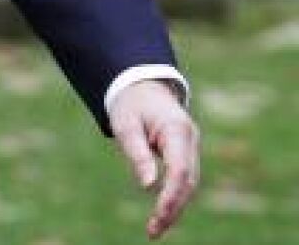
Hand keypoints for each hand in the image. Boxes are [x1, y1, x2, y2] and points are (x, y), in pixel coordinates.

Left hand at [109, 79, 198, 238]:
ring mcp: (191, 148)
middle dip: (173, 208)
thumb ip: (137, 153)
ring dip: (174, 208)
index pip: (180, 169)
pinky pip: (183, 180)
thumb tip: (148, 186)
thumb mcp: (126, 125)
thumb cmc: (130, 104)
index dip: (172, 194)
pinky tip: (161, 216)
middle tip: (153, 231)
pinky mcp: (185, 155)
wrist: (141, 86)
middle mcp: (190, 141)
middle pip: (188, 182)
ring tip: (154, 230)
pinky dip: (174, 198)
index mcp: (177, 130)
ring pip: (188, 184)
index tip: (159, 214)